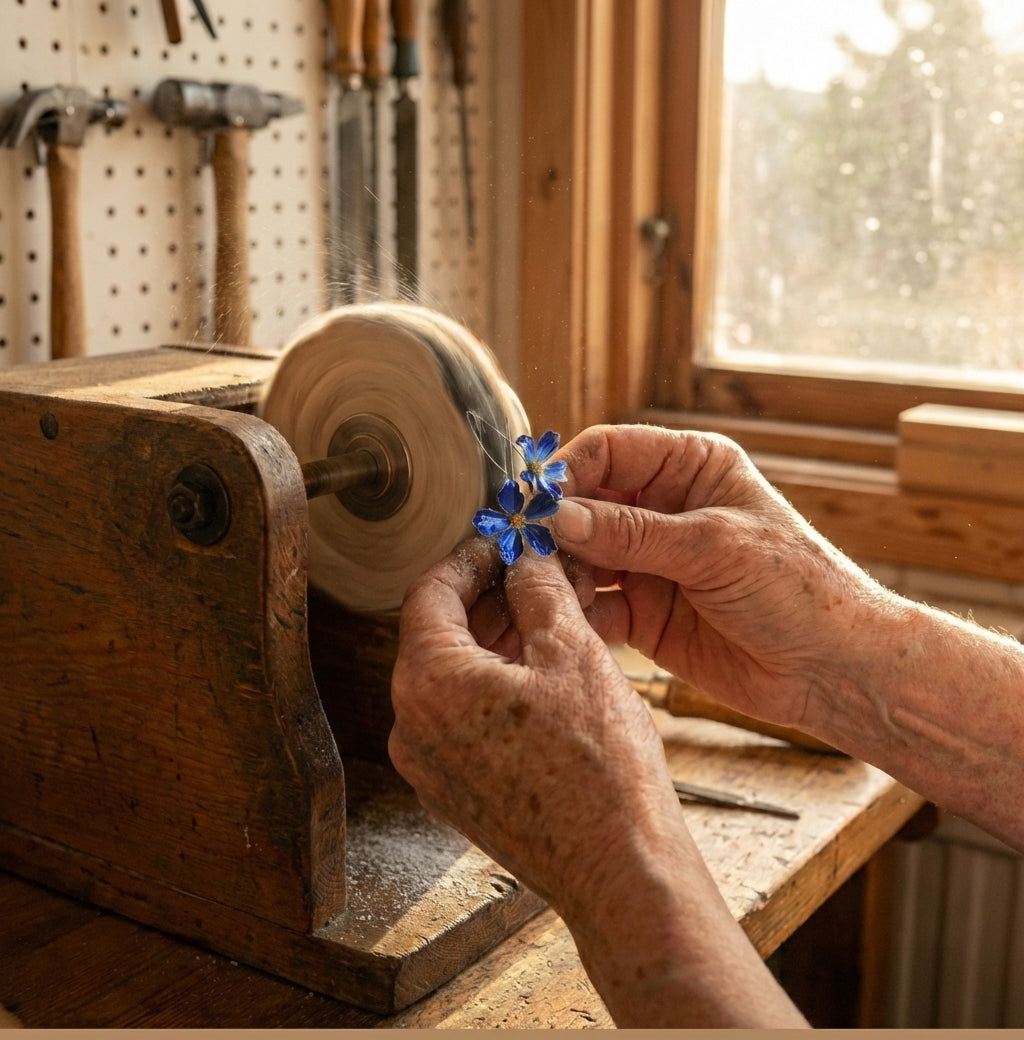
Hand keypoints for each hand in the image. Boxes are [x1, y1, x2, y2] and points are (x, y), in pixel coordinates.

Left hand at [388, 537, 679, 918]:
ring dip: (496, 641)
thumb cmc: (600, 770)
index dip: (470, 557)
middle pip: (439, 635)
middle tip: (536, 575)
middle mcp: (411, 727)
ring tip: (550, 618)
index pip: (429, 593)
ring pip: (454, 678)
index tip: (502, 542)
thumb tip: (525, 558)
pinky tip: (543, 671)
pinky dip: (495, 686)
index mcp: (427, 684)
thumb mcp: (573, 652)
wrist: (620, 870)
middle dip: (489, 598)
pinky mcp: (456, 792)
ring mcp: (431, 766)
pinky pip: (464, 718)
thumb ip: (539, 589)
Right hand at [550, 424, 888, 731]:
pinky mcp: (641, 613)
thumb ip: (633, 532)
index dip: (568, 472)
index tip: (535, 501)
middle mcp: (662, 509)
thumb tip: (558, 516)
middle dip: (554, 527)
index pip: (609, 450)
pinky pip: (592, 606)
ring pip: (580, 556)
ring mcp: (649, 563)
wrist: (833, 670)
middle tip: (524, 551)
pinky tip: (561, 622)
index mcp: (690, 469)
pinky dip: (572, 613)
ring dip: (558, 572)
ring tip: (543, 591)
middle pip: (585, 504)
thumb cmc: (798, 590)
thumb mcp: (715, 548)